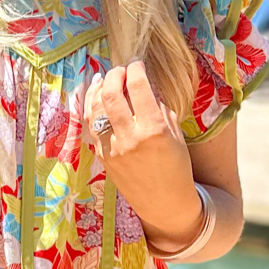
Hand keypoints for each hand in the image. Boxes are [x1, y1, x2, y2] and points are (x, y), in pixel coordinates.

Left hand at [85, 62, 202, 250]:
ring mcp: (113, 149)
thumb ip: (160, 109)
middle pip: (112, 95)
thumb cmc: (177, 167)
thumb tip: (143, 87)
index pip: (139, 88)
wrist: (164, 204)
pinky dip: (92, 109)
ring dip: (99, 90)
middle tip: (120, 70)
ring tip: (105, 79)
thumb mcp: (176, 135)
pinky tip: (97, 99)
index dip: (136, 70)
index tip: (137, 65)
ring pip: (96, 110)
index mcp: (153, 130)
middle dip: (114, 75)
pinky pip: (92, 127)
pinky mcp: (103, 157)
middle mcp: (130, 138)